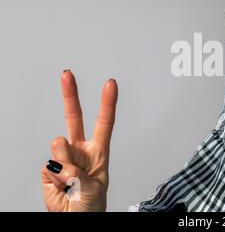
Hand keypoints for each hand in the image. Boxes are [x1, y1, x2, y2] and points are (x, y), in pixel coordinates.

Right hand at [41, 70, 117, 211]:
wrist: (74, 221)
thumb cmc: (91, 206)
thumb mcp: (93, 188)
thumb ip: (77, 171)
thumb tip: (58, 156)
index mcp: (98, 151)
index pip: (104, 122)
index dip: (107, 102)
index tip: (110, 84)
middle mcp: (80, 150)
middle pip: (74, 118)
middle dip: (70, 95)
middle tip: (67, 74)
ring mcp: (63, 158)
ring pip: (59, 147)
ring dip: (64, 164)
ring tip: (70, 182)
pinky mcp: (48, 170)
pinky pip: (47, 167)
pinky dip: (54, 179)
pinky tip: (60, 188)